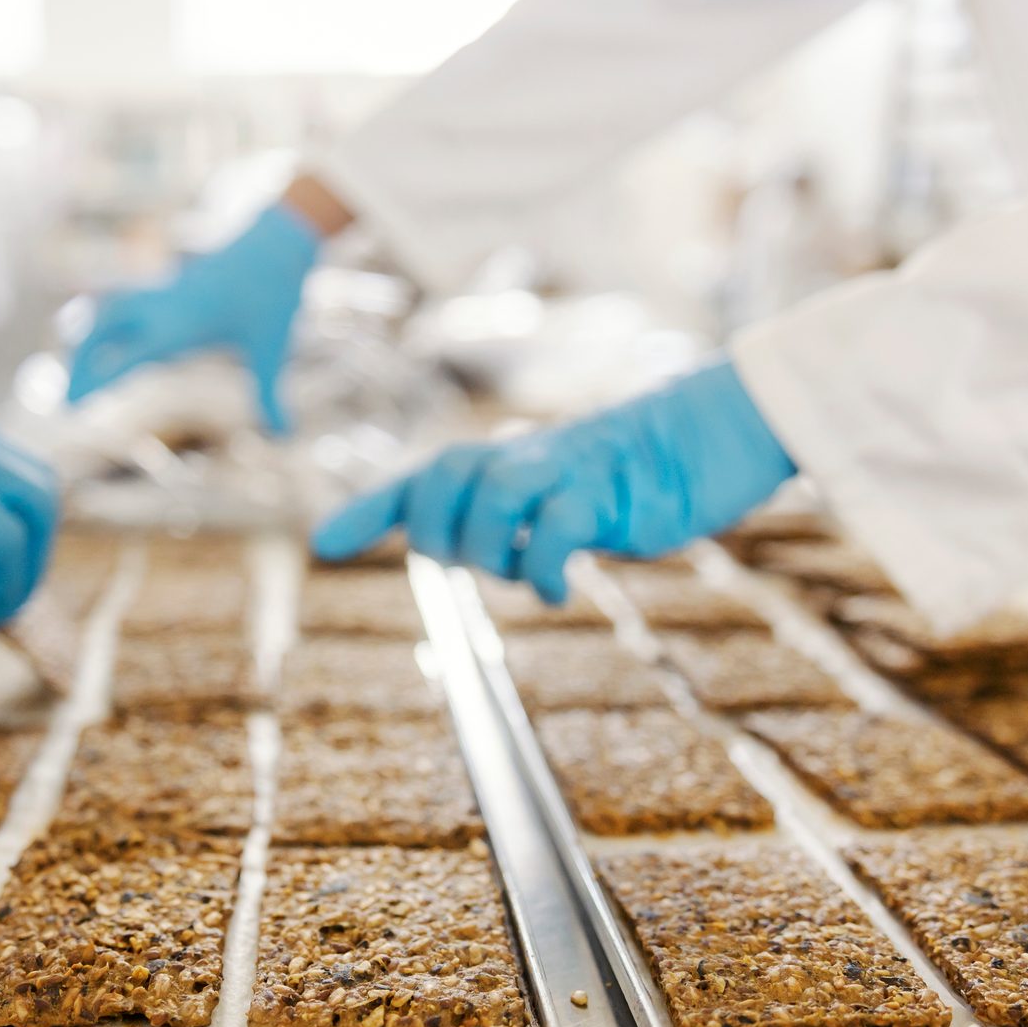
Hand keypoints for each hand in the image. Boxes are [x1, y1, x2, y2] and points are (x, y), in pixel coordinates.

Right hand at [65, 202, 320, 433]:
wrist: (276, 241)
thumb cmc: (273, 296)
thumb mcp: (272, 349)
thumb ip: (270, 394)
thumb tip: (284, 434)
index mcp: (181, 324)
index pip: (126, 357)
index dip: (96, 381)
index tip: (74, 408)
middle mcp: (161, 305)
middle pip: (100, 331)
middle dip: (81, 367)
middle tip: (70, 405)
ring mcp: (160, 291)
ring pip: (105, 313)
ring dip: (87, 343)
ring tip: (79, 379)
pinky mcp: (165, 284)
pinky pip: (121, 303)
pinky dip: (103, 325)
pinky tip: (98, 346)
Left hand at [312, 358, 794, 600]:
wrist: (704, 434)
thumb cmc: (627, 474)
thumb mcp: (558, 498)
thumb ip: (509, 521)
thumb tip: (465, 552)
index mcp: (503, 458)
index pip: (420, 478)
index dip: (369, 509)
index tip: (324, 544)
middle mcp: (521, 456)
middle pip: (441, 477)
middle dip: (435, 531)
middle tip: (467, 565)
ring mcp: (563, 470)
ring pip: (491, 495)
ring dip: (487, 551)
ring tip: (517, 575)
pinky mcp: (607, 494)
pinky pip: (556, 528)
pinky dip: (541, 569)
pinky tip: (556, 592)